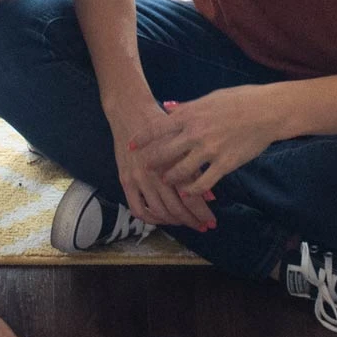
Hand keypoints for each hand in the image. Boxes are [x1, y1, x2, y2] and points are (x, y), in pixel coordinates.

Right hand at [106, 98, 215, 231]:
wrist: (131, 110)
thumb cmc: (162, 123)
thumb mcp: (184, 142)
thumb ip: (195, 169)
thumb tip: (211, 196)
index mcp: (174, 162)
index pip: (191, 196)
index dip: (202, 212)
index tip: (211, 221)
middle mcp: (156, 173)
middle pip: (176, 208)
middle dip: (191, 220)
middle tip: (202, 227)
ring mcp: (139, 178)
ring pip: (159, 211)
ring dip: (173, 221)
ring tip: (184, 223)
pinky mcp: (125, 180)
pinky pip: (137, 208)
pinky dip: (149, 217)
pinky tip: (160, 218)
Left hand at [139, 85, 280, 197]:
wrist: (267, 111)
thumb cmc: (239, 100)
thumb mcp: (209, 98)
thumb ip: (187, 107)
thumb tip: (167, 108)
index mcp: (190, 114)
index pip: (157, 128)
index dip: (141, 140)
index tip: (130, 147)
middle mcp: (195, 133)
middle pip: (164, 153)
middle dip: (152, 163)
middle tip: (145, 168)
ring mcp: (209, 150)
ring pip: (180, 171)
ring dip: (170, 178)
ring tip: (166, 181)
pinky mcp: (225, 164)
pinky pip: (203, 182)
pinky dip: (192, 190)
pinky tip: (188, 192)